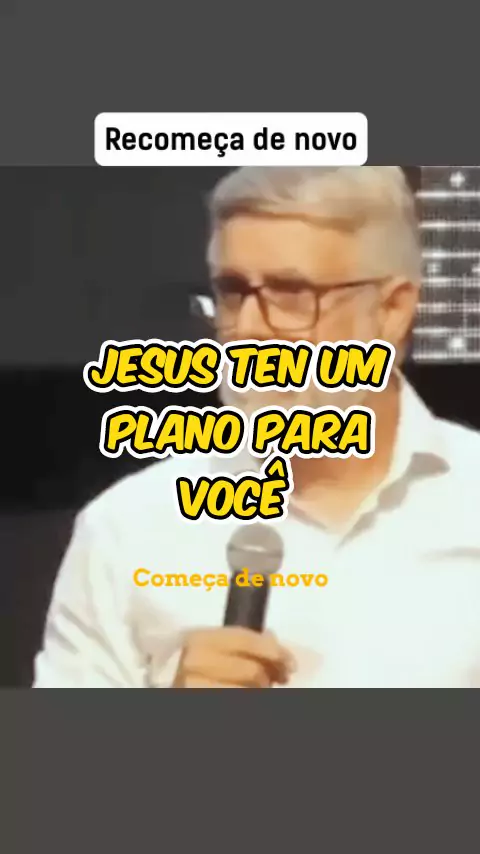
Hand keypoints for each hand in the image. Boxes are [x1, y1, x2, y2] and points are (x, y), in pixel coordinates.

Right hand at [172, 627, 294, 687]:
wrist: (162, 680)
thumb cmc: (189, 660)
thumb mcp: (209, 643)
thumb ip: (239, 639)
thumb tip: (273, 638)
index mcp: (199, 637)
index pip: (247, 640)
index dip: (275, 651)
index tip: (290, 663)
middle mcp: (195, 661)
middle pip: (252, 670)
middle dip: (270, 676)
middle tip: (277, 679)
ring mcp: (194, 685)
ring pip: (246, 691)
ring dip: (260, 691)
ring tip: (260, 688)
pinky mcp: (196, 699)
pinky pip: (235, 700)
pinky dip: (247, 699)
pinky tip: (247, 694)